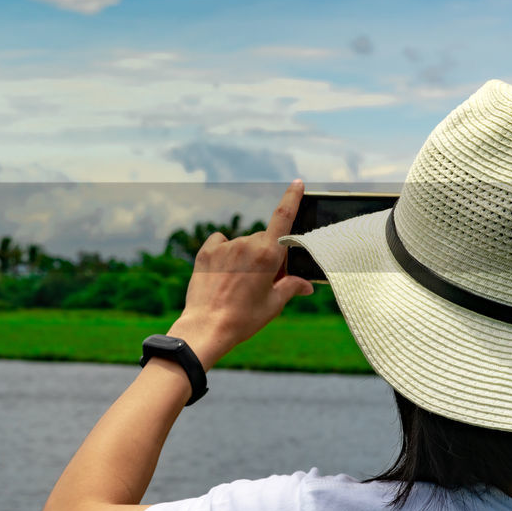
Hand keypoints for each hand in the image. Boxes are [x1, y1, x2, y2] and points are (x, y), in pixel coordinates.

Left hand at [168, 179, 313, 368]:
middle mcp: (246, 244)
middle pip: (264, 239)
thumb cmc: (244, 318)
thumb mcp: (273, 304)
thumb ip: (291, 287)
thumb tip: (305, 285)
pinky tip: (223, 270)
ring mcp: (224, 247)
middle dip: (268, 253)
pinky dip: (224, 251)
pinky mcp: (206, 252)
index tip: (297, 182)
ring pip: (242, 243)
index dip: (292, 198)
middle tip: (264, 279)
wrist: (207, 328)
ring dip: (245, 255)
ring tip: (238, 283)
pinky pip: (220, 242)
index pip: (283, 217)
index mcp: (268, 254)